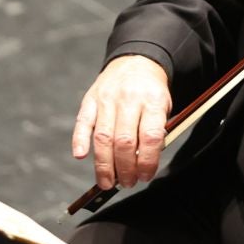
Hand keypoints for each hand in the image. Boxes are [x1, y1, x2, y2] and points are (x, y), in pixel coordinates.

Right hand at [71, 54, 171, 190]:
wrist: (137, 61)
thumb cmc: (151, 92)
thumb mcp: (164, 107)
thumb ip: (156, 132)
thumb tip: (141, 164)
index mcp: (153, 100)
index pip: (150, 136)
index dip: (147, 161)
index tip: (145, 176)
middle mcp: (129, 99)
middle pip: (124, 141)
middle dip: (125, 169)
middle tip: (127, 183)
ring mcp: (107, 98)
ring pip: (103, 137)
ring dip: (104, 165)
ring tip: (107, 182)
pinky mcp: (91, 99)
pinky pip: (83, 122)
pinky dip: (79, 140)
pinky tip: (80, 155)